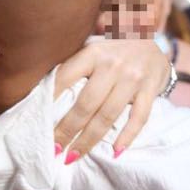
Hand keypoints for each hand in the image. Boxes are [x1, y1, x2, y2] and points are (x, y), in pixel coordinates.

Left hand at [53, 37, 170, 161]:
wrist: (152, 33)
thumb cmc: (114, 44)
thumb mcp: (93, 44)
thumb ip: (74, 63)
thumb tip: (41, 90)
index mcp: (94, 52)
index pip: (65, 78)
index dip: (49, 101)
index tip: (37, 121)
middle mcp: (113, 64)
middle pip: (86, 105)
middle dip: (67, 131)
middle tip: (53, 150)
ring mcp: (134, 77)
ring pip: (108, 115)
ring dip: (89, 140)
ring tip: (73, 156)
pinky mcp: (151, 87)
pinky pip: (140, 117)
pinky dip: (128, 136)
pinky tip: (116, 151)